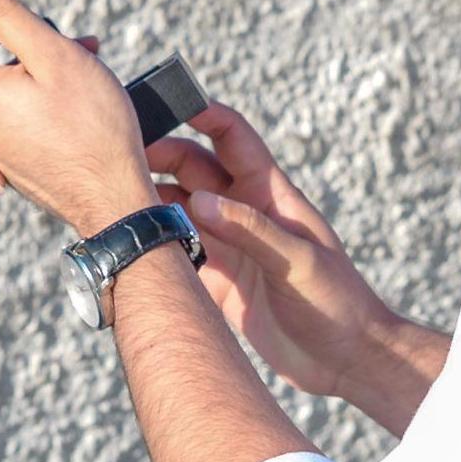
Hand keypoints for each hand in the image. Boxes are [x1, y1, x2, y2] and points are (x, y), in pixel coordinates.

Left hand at [0, 0, 158, 236]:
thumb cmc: (92, 126)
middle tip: (34, 12)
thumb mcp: (54, 56)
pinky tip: (67, 76)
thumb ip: (9, 15)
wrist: (113, 201)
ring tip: (72, 43)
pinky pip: (1, 106)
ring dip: (19, 54)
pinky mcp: (5, 153)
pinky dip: (24, 83)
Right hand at [151, 105, 446, 413]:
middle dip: (159, 157)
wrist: (345, 360)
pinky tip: (130, 243)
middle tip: (122, 162)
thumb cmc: (337, 301)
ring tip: (116, 201)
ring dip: (150, 201)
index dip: (204, 113)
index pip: (232, 136)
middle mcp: (243, 211)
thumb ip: (251, 229)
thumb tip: (199, 200)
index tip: (168, 102)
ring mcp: (227, 244)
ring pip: (178, 208)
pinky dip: (155, 244)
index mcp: (270, 192)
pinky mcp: (215, 278)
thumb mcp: (297, 261)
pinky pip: (177, 251)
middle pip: (193, 167)